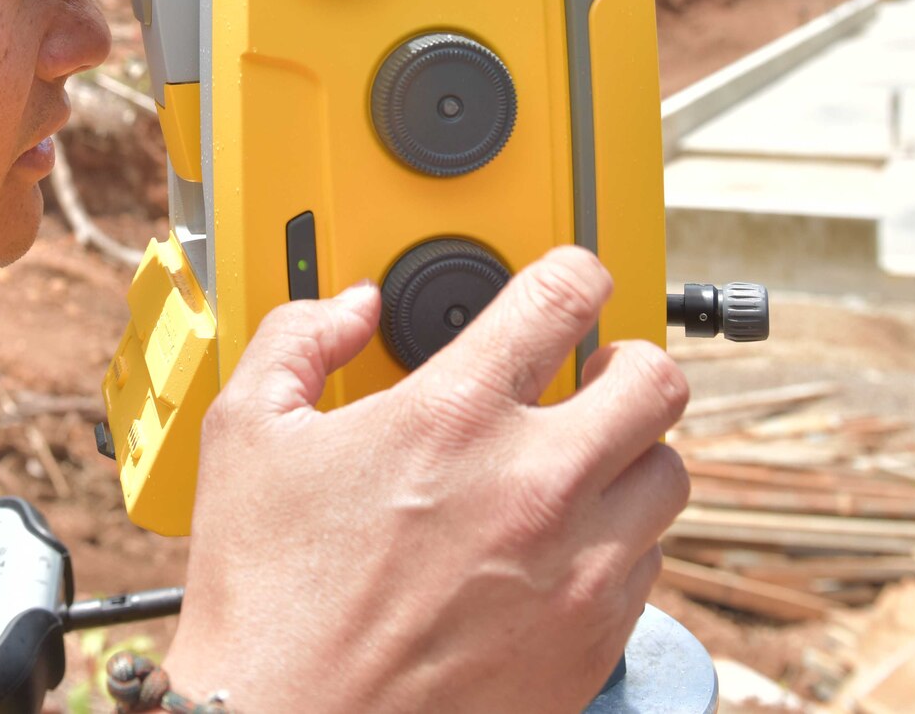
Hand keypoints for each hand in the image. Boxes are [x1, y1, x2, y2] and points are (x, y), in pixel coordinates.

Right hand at [162, 248, 689, 713]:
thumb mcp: (245, 433)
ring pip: (669, 477)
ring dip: (629, 457)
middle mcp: (536, 485)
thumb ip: (299, 339)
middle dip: (625, 361)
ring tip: (577, 463)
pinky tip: (559, 546)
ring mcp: (577, 569)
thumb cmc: (266, 595)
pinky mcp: (593, 644)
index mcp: (454, 414)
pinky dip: (618, 543)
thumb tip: (349, 307)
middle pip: (657, 382)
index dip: (574, 270)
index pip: (566, 294)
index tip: (570, 279)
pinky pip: (651, 567)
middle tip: (591, 371)